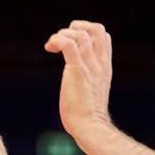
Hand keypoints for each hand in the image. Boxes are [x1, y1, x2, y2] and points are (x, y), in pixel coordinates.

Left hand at [44, 21, 113, 136]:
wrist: (90, 127)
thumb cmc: (87, 116)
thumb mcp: (91, 92)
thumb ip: (87, 80)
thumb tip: (76, 80)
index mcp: (104, 67)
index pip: (104, 36)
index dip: (87, 31)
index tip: (71, 43)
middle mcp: (99, 64)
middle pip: (97, 29)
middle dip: (77, 26)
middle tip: (63, 39)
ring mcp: (90, 67)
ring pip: (80, 35)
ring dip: (62, 34)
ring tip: (52, 46)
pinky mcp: (78, 71)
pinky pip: (69, 45)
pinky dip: (57, 40)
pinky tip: (49, 48)